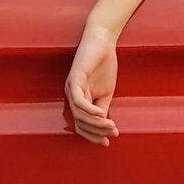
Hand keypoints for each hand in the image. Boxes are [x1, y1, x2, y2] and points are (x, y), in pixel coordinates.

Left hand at [65, 29, 119, 145]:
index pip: (81, 125)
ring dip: (96, 123)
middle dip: (97, 132)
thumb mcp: (106, 93)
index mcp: (79, 99)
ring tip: (110, 126)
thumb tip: (105, 128)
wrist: (103, 41)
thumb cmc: (103, 65)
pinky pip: (79, 100)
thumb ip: (103, 109)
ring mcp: (72, 87)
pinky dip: (89, 110)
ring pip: (79, 114)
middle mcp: (72, 95)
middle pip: (80, 122)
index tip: (107, 142)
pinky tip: (101, 115)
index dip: (93, 136)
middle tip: (112, 134)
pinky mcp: (75, 78)